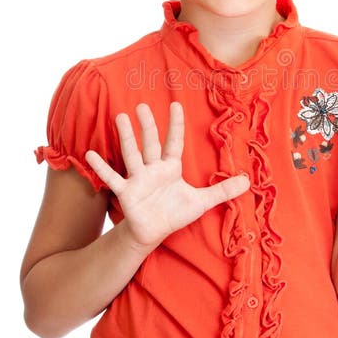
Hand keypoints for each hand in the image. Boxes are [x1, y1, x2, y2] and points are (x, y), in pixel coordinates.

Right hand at [85, 102, 249, 248]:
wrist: (153, 232)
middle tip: (143, 105)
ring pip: (132, 154)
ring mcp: (138, 179)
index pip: (174, 142)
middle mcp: (153, 169)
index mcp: (170, 168)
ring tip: (119, 117)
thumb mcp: (202, 201)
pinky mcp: (126, 193)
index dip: (176, 125)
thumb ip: (223, 191)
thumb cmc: (175, 213)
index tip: (176, 105)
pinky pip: (113, 179)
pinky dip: (102, 168)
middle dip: (148, 125)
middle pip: (150, 143)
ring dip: (126, 137)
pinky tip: (89, 154)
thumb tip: (248, 182)